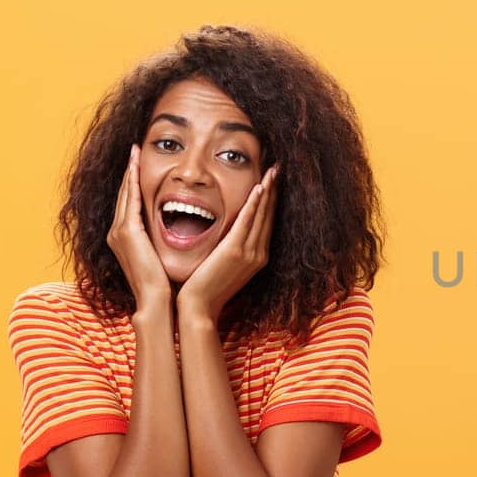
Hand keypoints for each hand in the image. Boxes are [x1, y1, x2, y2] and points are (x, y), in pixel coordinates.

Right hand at [107, 144, 172, 311]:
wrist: (158, 301)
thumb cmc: (166, 283)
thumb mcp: (163, 254)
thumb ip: (164, 239)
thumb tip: (183, 228)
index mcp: (127, 237)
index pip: (130, 202)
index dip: (134, 181)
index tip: (139, 162)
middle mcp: (118, 232)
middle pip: (124, 193)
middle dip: (129, 171)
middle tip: (135, 148)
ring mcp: (119, 232)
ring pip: (125, 193)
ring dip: (131, 170)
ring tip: (135, 150)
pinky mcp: (127, 233)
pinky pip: (130, 200)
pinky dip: (133, 181)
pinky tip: (137, 165)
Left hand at [176, 164, 279, 321]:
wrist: (198, 307)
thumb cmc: (205, 287)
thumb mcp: (224, 265)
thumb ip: (230, 248)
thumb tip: (228, 233)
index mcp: (257, 257)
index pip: (266, 222)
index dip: (271, 200)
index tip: (272, 181)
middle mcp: (258, 254)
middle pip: (269, 215)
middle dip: (274, 191)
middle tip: (277, 169)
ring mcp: (249, 253)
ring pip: (261, 215)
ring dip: (267, 192)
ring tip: (272, 172)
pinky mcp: (235, 251)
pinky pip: (247, 222)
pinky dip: (254, 205)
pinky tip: (258, 189)